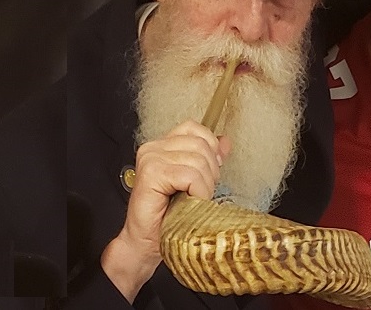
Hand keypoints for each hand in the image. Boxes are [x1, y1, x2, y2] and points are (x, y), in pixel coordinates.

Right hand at [102, 121, 228, 301]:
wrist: (146, 242)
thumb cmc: (167, 216)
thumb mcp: (194, 182)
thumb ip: (208, 159)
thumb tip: (225, 141)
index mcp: (162, 146)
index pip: (193, 128)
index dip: (209, 148)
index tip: (209, 173)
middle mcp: (153, 148)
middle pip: (200, 145)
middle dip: (210, 172)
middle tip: (199, 193)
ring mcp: (150, 159)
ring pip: (198, 161)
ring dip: (204, 186)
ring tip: (192, 201)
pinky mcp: (151, 174)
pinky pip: (190, 176)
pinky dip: (198, 193)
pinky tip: (189, 204)